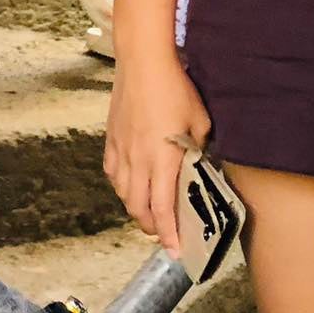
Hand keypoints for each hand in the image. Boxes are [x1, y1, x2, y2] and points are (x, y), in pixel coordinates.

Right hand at [103, 47, 210, 257]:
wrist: (143, 61)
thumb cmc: (175, 89)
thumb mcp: (201, 123)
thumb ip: (200, 151)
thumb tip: (202, 167)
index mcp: (162, 159)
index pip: (162, 208)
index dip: (167, 234)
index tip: (174, 250)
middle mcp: (138, 160)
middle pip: (139, 208)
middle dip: (151, 228)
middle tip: (164, 235)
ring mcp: (122, 150)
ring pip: (123, 194)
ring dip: (136, 209)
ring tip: (149, 214)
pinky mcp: (111, 139)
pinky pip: (113, 174)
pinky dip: (122, 187)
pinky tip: (130, 187)